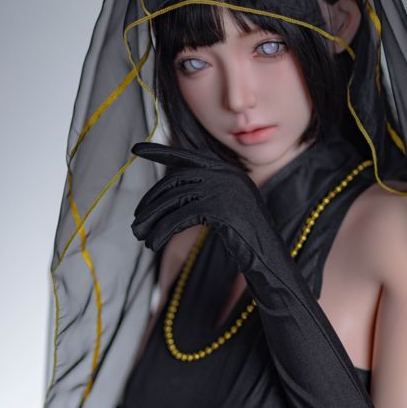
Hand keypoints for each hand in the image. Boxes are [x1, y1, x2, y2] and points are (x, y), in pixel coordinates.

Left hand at [130, 142, 277, 273]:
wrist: (269, 258)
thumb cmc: (246, 238)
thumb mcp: (227, 208)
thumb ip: (204, 194)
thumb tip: (168, 197)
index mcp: (226, 170)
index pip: (187, 155)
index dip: (160, 152)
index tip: (136, 150)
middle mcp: (224, 174)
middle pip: (175, 181)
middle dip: (151, 203)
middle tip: (136, 224)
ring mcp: (222, 189)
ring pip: (174, 200)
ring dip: (153, 220)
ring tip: (140, 236)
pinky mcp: (218, 208)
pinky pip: (180, 217)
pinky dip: (163, 231)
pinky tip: (154, 243)